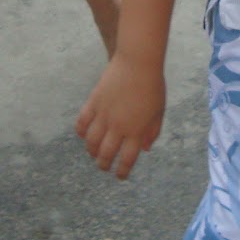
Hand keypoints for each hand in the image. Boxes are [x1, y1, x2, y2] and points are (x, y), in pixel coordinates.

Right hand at [75, 55, 165, 179]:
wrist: (138, 62)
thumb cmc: (153, 86)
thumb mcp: (159, 111)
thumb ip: (152, 131)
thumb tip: (145, 149)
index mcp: (136, 131)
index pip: (126, 159)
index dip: (121, 171)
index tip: (119, 176)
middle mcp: (118, 126)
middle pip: (106, 154)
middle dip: (103, 165)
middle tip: (103, 167)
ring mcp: (104, 115)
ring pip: (91, 142)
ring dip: (91, 151)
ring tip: (93, 154)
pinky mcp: (94, 102)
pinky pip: (82, 122)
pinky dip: (81, 131)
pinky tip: (83, 135)